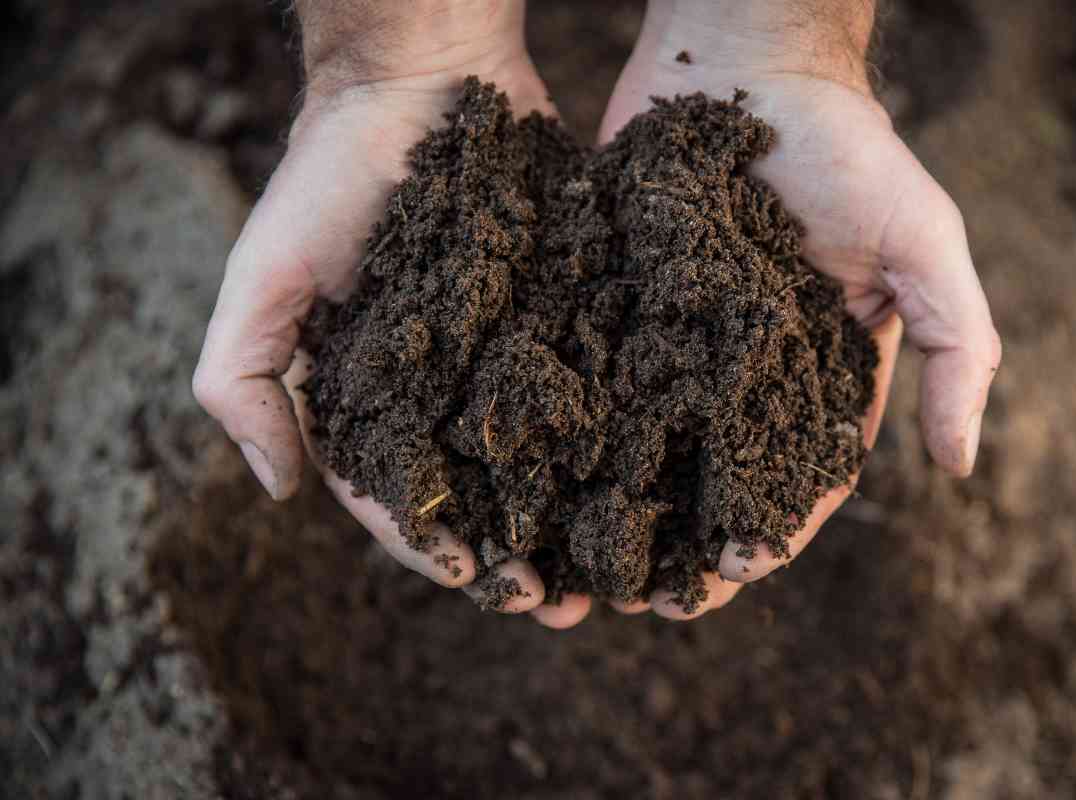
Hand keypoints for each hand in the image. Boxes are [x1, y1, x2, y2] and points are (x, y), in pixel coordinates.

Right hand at [193, 0, 591, 626]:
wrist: (419, 81)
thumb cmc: (329, 177)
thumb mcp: (262, 277)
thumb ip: (244, 382)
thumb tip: (277, 493)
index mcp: (372, 399)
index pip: (401, 497)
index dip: (437, 549)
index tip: (484, 584)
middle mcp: (442, 391)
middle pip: (484, 497)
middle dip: (521, 557)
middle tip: (567, 606)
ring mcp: (506, 356)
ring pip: (546, 461)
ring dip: (577, 522)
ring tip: (616, 570)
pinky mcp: (560, 316)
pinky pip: (590, 389)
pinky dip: (615, 442)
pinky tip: (648, 481)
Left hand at [586, 0, 1001, 620]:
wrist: (745, 62)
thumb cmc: (848, 149)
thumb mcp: (924, 242)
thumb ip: (956, 346)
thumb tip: (964, 468)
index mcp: (816, 373)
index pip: (795, 474)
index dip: (768, 532)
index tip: (732, 576)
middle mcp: (740, 372)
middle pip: (709, 481)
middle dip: (682, 544)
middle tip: (645, 599)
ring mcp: (671, 343)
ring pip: (641, 449)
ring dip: (617, 513)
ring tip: (583, 567)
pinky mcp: (613, 306)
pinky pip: (591, 382)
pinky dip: (569, 437)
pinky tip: (541, 481)